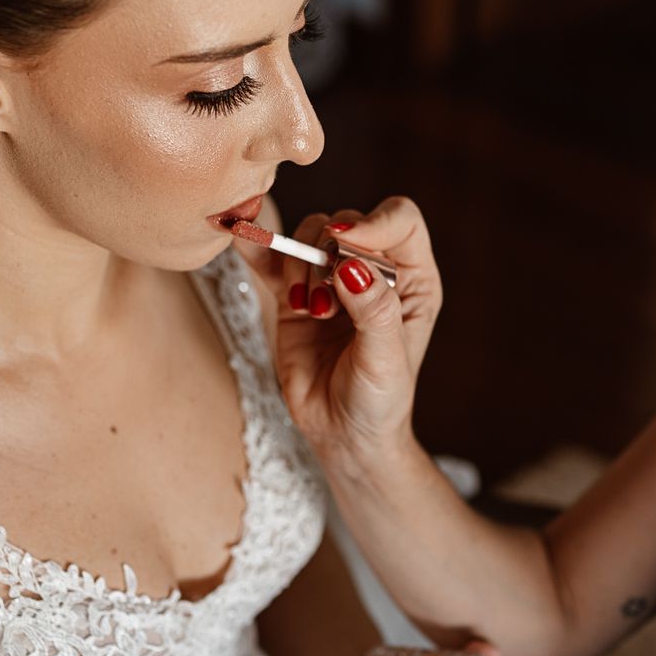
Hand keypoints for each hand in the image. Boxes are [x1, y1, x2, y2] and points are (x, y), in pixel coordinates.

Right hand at [262, 196, 443, 458]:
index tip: (344, 245)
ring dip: (301, 265)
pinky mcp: (295, 294)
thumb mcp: (385, 361)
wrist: (343, 434)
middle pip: (347, 225)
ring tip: (306, 311)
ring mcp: (333, 280)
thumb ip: (373, 311)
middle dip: (328, 256)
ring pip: (311, 236)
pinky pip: (275, 260)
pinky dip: (259, 248)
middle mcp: (375, 271)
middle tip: (322, 306)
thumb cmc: (378, 400)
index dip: (374, 223)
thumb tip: (350, 264)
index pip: (400, 222)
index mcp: (413, 279)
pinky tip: (243, 239)